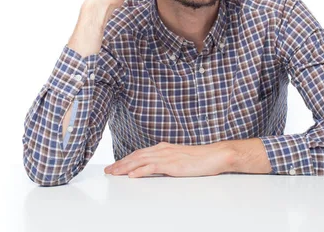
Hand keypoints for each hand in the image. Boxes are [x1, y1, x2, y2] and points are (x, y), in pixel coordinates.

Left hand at [103, 142, 229, 177]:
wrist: (214, 155)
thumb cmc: (200, 159)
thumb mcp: (179, 159)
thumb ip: (166, 161)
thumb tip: (155, 168)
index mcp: (163, 147)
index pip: (139, 153)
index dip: (126, 159)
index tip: (115, 165)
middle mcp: (162, 149)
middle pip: (136, 156)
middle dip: (120, 163)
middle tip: (108, 170)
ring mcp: (166, 156)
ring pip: (140, 161)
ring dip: (125, 167)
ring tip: (114, 173)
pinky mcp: (172, 164)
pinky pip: (152, 167)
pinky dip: (140, 171)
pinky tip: (132, 175)